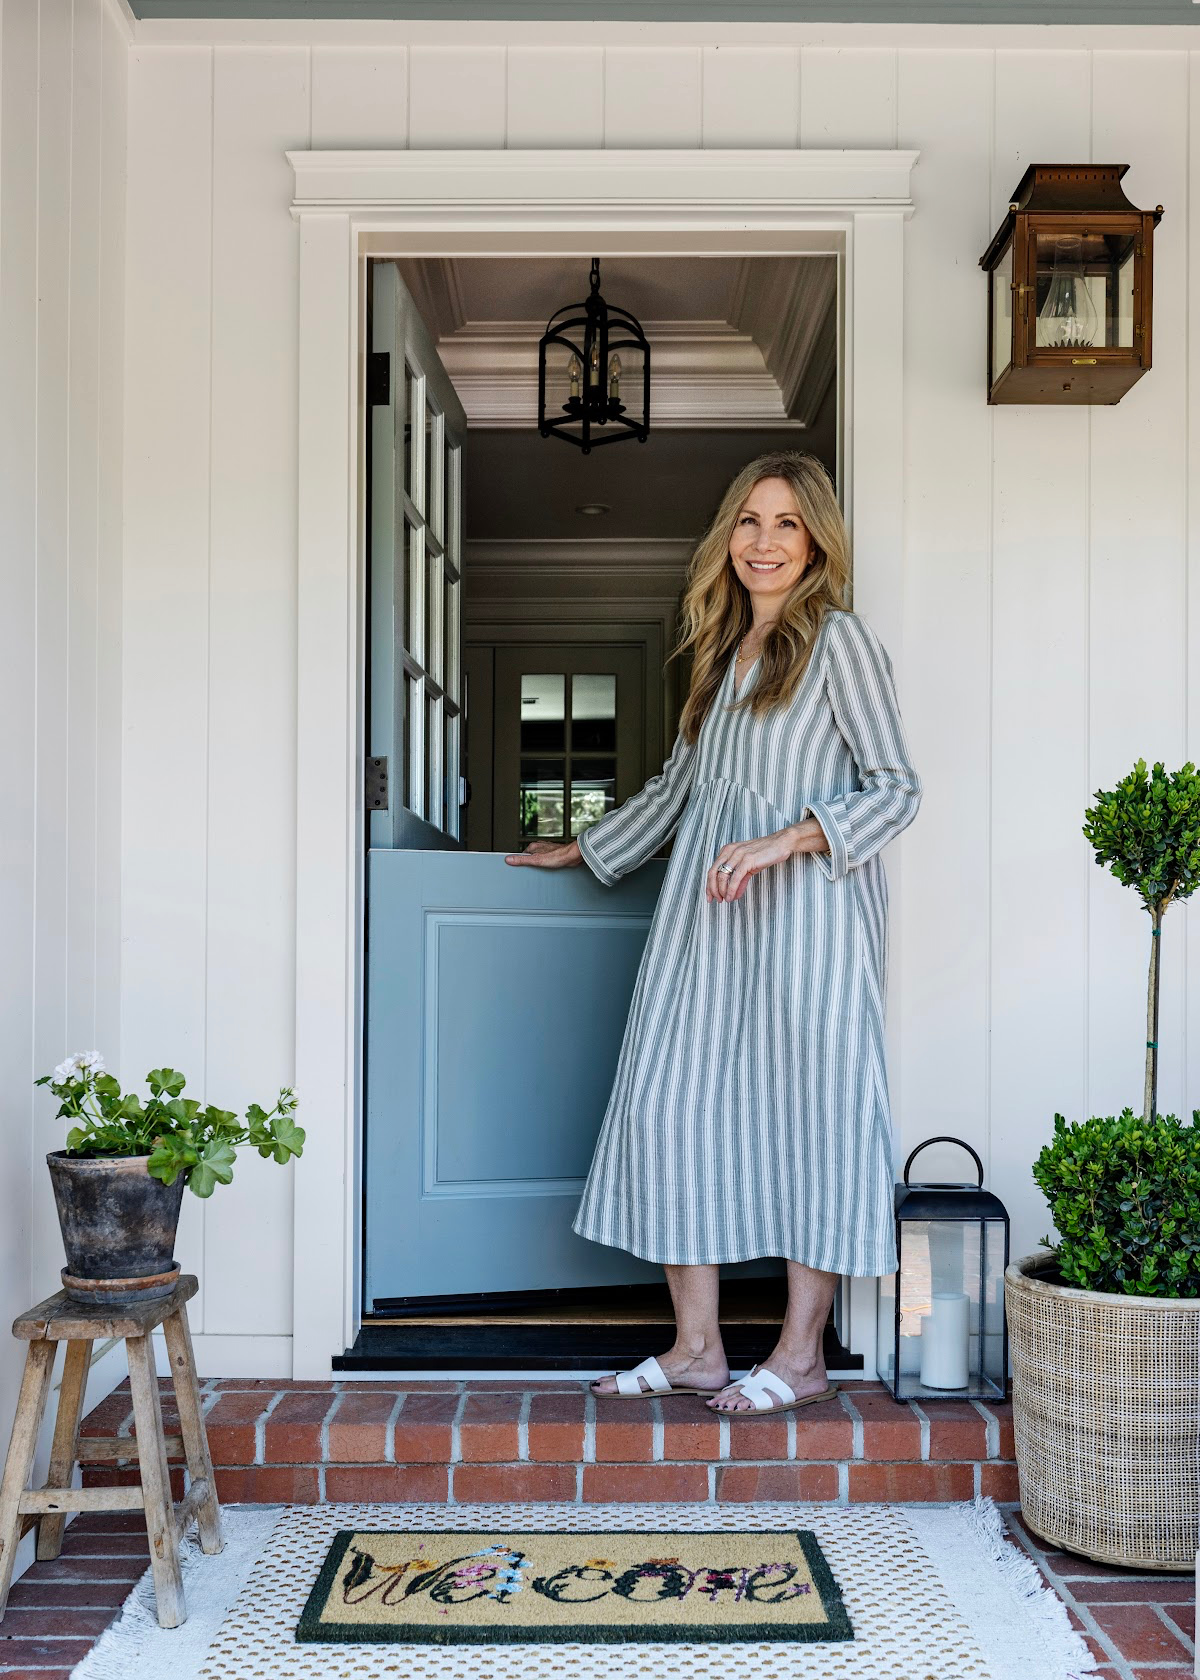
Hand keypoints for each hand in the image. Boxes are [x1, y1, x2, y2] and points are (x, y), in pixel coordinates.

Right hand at [504, 838, 583, 868]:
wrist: (574, 856)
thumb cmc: (559, 856)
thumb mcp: (536, 860)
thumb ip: (522, 860)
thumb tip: (509, 859)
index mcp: (534, 847)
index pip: (522, 855)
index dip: (520, 863)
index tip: (519, 869)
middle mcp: (540, 847)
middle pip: (530, 857)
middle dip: (530, 865)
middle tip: (532, 871)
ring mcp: (548, 850)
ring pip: (539, 859)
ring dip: (539, 865)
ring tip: (541, 871)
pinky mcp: (554, 855)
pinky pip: (547, 861)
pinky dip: (546, 865)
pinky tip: (549, 869)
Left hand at [706, 817, 828, 901]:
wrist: (780, 844)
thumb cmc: (764, 854)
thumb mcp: (748, 866)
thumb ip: (739, 879)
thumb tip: (733, 894)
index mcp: (727, 850)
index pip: (712, 869)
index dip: (709, 885)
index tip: (710, 897)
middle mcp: (729, 851)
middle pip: (713, 873)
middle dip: (712, 889)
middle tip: (716, 900)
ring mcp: (738, 854)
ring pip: (722, 876)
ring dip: (722, 891)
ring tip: (726, 900)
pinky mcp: (747, 859)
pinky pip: (735, 877)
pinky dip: (731, 889)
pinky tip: (732, 897)